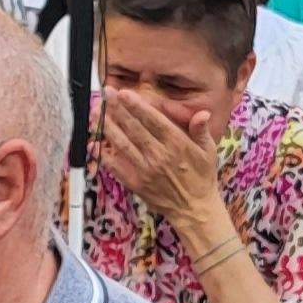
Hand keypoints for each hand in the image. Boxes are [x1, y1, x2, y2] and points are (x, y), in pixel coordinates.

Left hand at [95, 89, 227, 242]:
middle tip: (105, 93)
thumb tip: (203, 113)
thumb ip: (202, 130)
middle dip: (118, 109)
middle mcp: (159, 155)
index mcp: (177, 144)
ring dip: (108, 127)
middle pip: (134, 128)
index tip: (123, 92)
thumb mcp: (208, 151)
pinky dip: (104, 154)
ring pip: (122, 144)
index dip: (137, 106)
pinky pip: (116, 167)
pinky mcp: (136, 183)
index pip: (153, 120)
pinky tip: (94, 142)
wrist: (194, 209)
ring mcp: (145, 170)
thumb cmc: (201, 177)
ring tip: (96, 113)